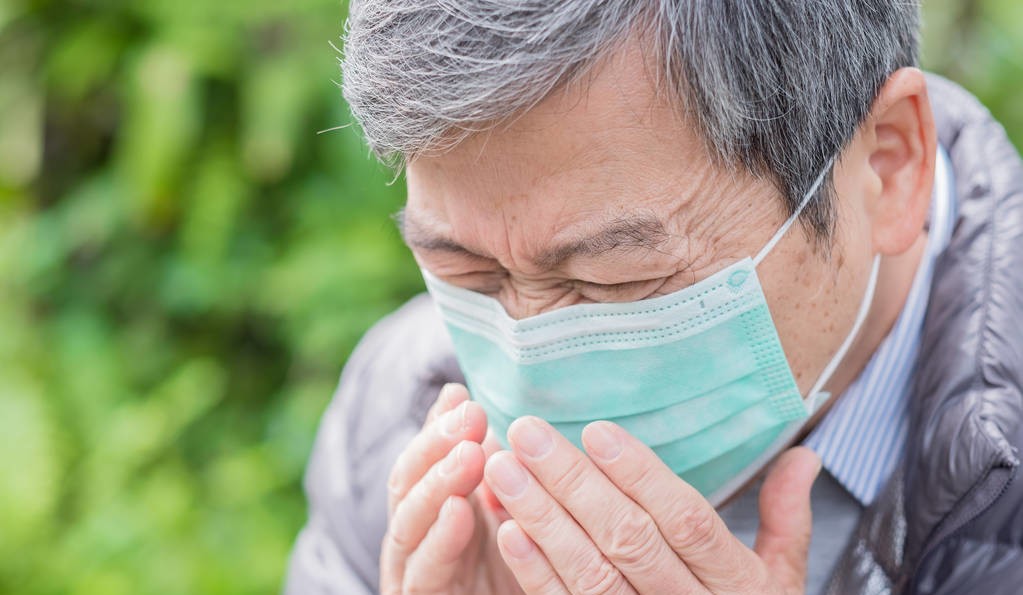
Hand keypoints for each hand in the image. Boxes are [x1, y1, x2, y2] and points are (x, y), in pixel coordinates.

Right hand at [379, 383, 522, 594]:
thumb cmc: (511, 573)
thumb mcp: (504, 512)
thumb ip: (486, 464)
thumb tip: (463, 396)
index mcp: (432, 510)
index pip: (423, 461)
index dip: (437, 427)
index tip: (463, 395)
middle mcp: (415, 539)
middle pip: (409, 485)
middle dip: (436, 446)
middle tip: (470, 416)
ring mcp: (413, 573)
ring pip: (409, 524)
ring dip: (437, 485)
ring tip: (468, 455)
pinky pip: (425, 573)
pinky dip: (440, 540)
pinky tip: (459, 511)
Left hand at [484, 417, 820, 593]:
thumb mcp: (782, 579)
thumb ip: (787, 518)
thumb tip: (804, 456)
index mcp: (740, 585)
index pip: (689, 521)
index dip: (642, 475)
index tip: (596, 430)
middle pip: (629, 540)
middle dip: (573, 482)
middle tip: (526, 429)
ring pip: (590, 575)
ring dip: (542, 519)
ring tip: (503, 468)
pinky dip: (535, 573)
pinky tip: (508, 530)